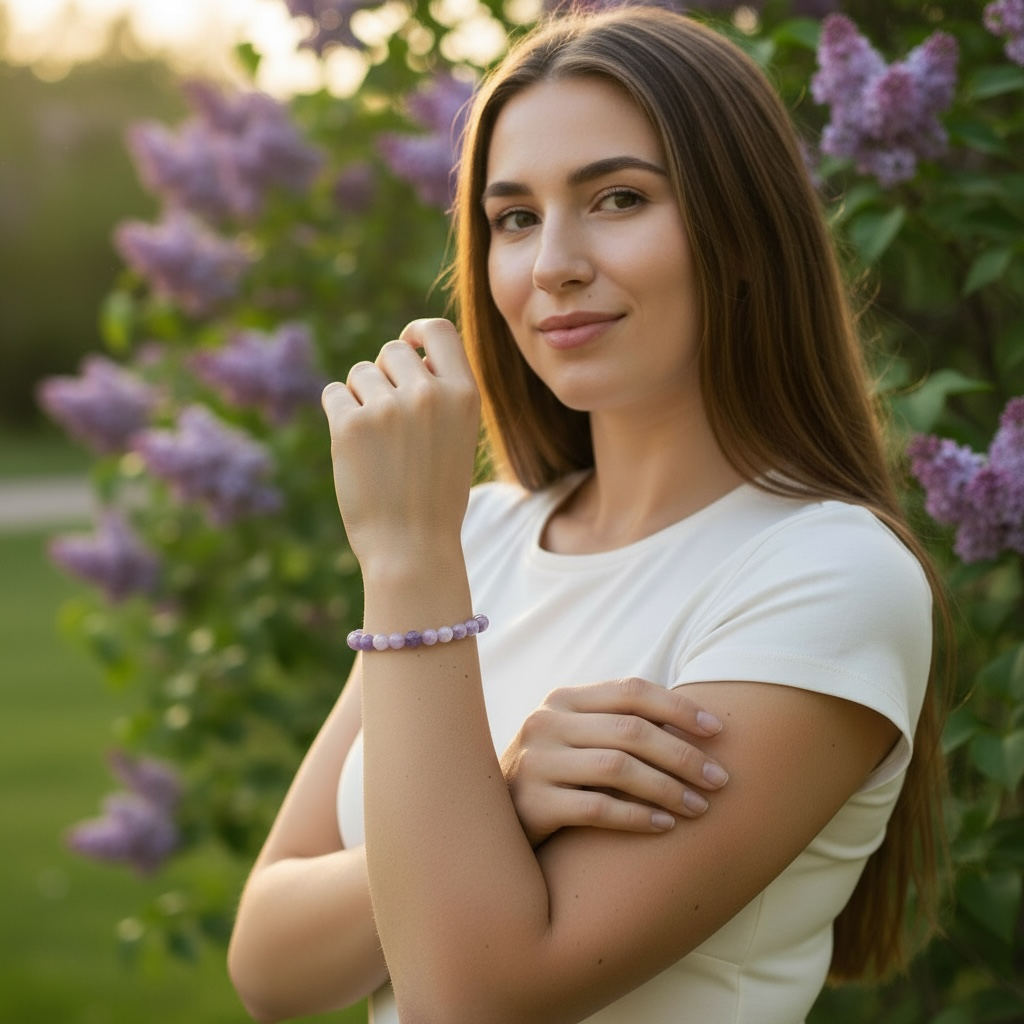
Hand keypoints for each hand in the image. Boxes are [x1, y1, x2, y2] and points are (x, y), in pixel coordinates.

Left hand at [321, 319, 480, 569]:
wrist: (413, 548)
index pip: (439, 331)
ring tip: (376, 444)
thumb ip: (440, 392)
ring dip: (360, 398)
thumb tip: (403, 351)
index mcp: (464, 394)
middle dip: (384, 376)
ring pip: (360, 373)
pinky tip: (354, 448)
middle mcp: (429, 393)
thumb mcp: (457, 436)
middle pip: (392, 351)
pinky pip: (333, 394)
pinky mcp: (350, 425)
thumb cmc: (435, 496)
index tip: (407, 345)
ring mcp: (389, 407)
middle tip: (387, 420)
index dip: (417, 334)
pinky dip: (338, 414)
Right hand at [499, 678, 728, 846]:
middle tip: (720, 780)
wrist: (489, 822)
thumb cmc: (554, 778)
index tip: (719, 731)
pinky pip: (597, 809)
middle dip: (684, 754)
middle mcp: (546, 722)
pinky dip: (638, 817)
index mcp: (563, 699)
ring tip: (700, 808)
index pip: (631, 690)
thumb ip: (619, 726)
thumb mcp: (577, 741)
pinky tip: (665, 827)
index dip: (679, 707)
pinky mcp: (531, 803)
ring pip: (617, 768)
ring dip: (668, 788)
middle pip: (630, 730)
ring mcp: (535, 762)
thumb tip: (697, 725)